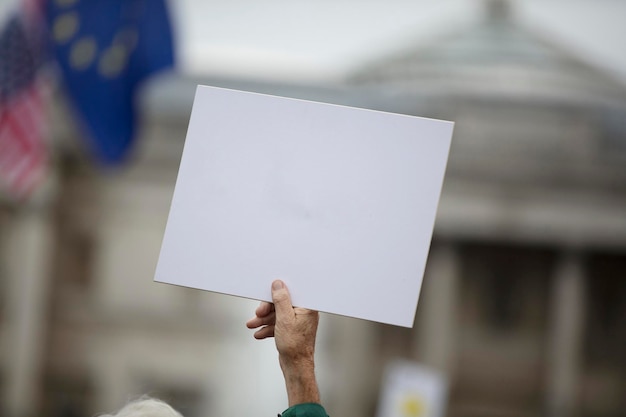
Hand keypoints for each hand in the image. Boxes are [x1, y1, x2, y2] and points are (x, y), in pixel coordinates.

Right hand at [247, 280, 320, 405]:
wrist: (296, 367)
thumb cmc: (296, 347)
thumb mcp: (284, 319)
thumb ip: (281, 300)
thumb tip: (278, 285)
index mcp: (307, 307)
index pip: (291, 293)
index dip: (276, 294)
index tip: (266, 296)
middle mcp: (304, 313)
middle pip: (282, 303)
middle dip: (267, 309)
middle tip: (258, 313)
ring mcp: (298, 321)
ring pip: (278, 314)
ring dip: (264, 319)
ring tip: (253, 324)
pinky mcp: (292, 329)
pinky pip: (278, 323)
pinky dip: (269, 327)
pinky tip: (260, 332)